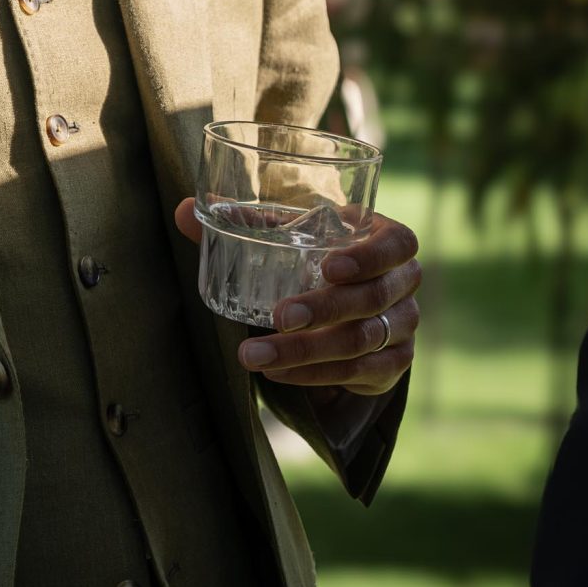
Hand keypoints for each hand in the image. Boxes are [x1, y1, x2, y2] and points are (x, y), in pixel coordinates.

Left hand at [172, 198, 420, 395]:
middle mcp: (405, 283)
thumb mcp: (293, 238)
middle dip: (323, 309)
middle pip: (373, 298)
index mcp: (389, 240)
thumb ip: (245, 224)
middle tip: (278, 317)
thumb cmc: (318, 258)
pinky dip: (316, 376)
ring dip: (307, 351)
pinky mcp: (392, 366)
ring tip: (255, 355)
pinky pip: (359, 374)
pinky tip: (279, 375)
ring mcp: (403, 327)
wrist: (351, 309)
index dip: (369, 256)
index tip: (329, 266)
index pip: (398, 245)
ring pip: (362, 342)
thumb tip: (182, 211)